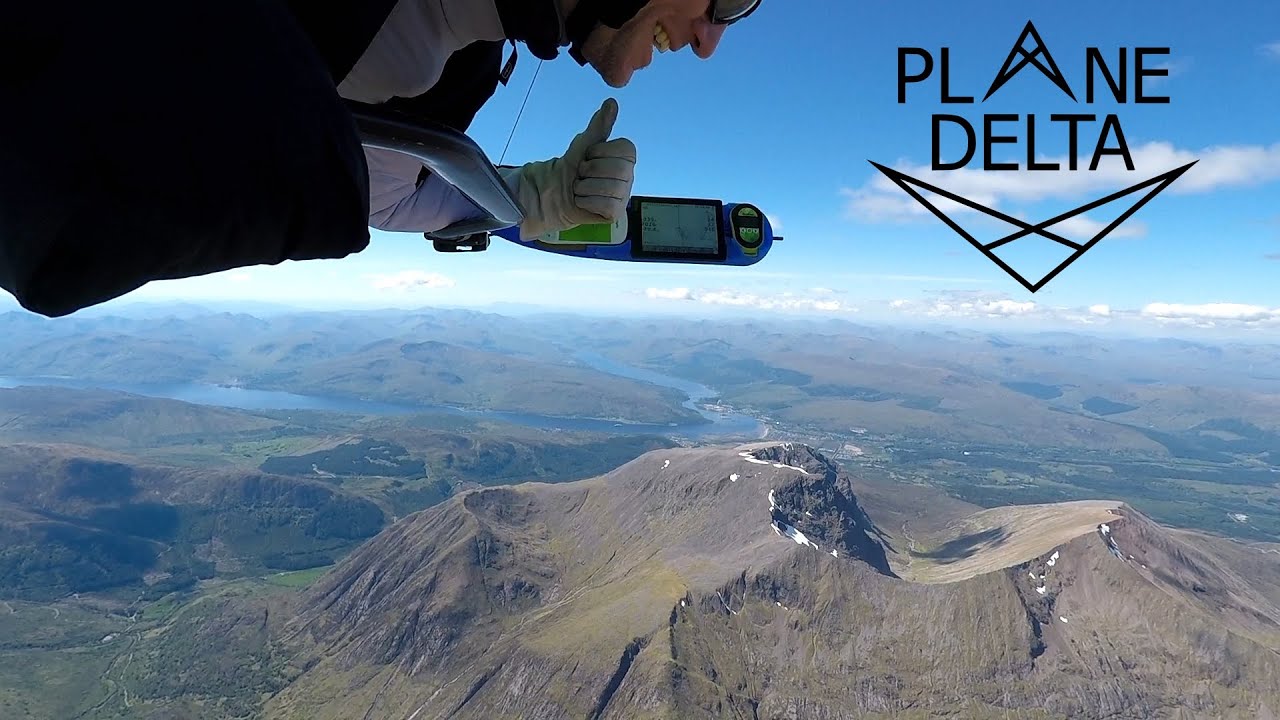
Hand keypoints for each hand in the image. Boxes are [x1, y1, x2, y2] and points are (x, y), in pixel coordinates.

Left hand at [499, 98, 636, 239]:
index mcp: (624, 160)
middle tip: (582, 174)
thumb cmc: (570, 169)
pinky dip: (587, 202)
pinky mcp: (614, 213)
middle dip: (592, 170)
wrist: (551, 193)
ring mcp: (622, 196)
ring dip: (586, 187)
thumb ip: (600, 125)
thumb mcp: (583, 144)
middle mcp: (627, 178)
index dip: (602, 152)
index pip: (626, 150)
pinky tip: (583, 201)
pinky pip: (606, 204)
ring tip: (581, 189)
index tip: (589, 156)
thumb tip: (611, 102)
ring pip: (611, 188)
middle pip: (620, 169)